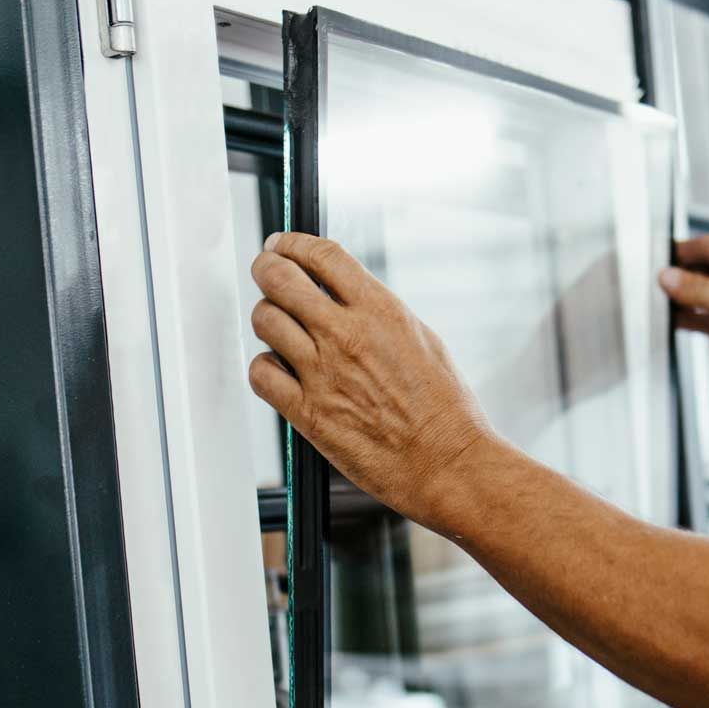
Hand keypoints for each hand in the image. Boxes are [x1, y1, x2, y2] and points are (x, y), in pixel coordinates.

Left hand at [247, 232, 497, 532]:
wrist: (447, 464)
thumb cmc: (445, 410)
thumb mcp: (422, 340)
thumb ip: (378, 313)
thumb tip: (345, 294)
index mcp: (381, 312)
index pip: (322, 255)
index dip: (293, 243)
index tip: (283, 244)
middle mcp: (347, 336)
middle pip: (280, 278)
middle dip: (267, 268)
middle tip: (267, 272)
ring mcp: (324, 373)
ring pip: (265, 320)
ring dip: (267, 318)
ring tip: (280, 328)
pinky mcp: (308, 413)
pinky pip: (261, 374)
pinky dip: (264, 368)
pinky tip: (280, 372)